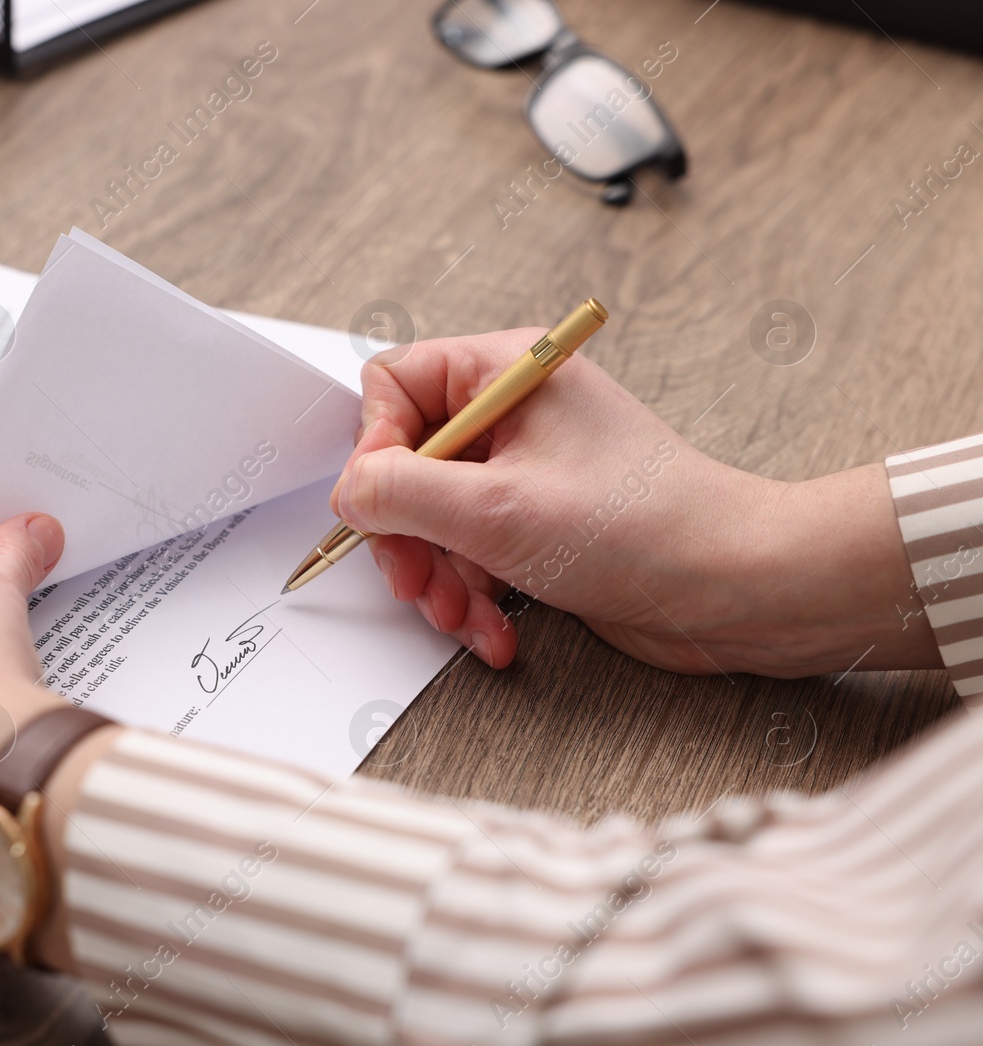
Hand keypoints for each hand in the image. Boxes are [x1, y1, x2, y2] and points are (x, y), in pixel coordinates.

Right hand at [331, 330, 940, 677]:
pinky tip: (496, 630)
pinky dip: (475, 596)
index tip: (380, 507)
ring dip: (441, 578)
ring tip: (463, 617)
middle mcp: (513, 413)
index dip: (375, 450)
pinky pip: (473, 553)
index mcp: (505, 372)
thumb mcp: (494, 510)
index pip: (394, 386)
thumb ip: (400, 493)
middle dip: (409, 535)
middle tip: (417, 581)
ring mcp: (527, 470)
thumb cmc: (646, 529)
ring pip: (436, 519)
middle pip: (407, 462)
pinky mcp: (540, 523)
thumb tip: (348, 492)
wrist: (738, 590)